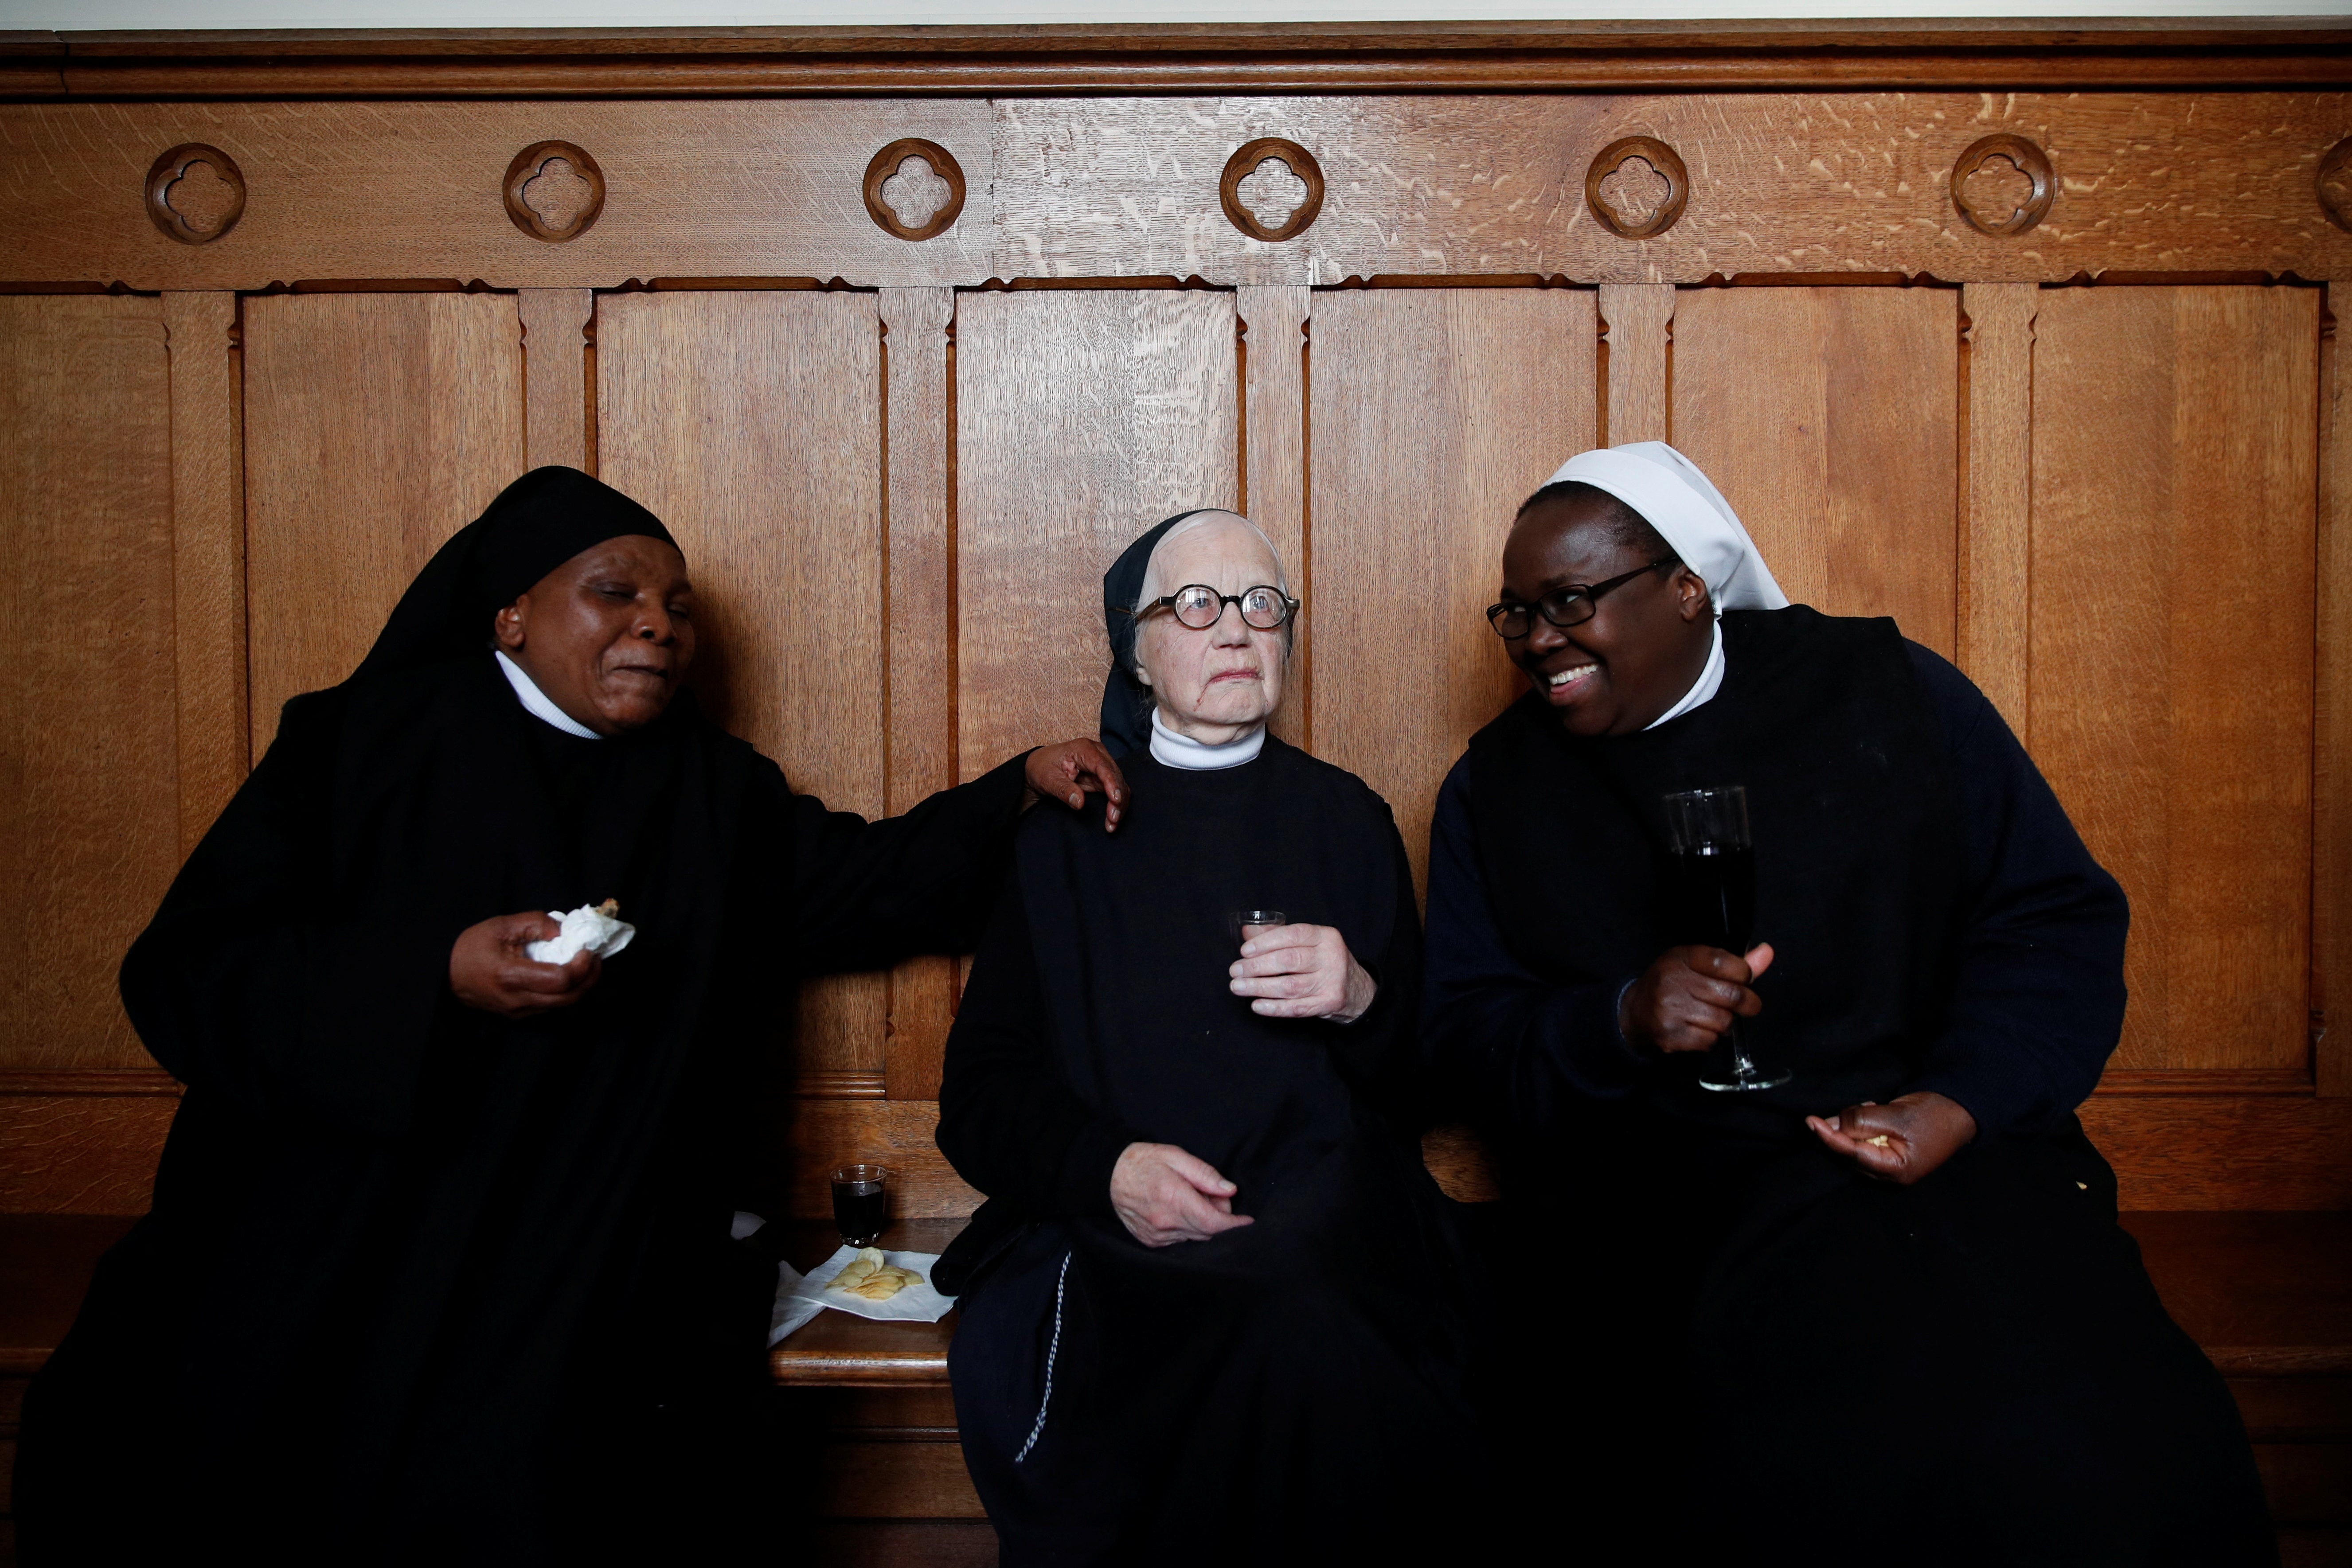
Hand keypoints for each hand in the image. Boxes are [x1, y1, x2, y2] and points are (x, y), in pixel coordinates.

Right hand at [449, 912, 601, 1017]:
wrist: (444, 974)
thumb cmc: (470, 947)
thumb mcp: (501, 925)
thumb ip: (536, 923)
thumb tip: (564, 930)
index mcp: (510, 976)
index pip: (560, 979)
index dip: (582, 966)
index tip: (587, 949)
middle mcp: (517, 1000)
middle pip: (568, 998)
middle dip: (590, 978)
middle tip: (595, 957)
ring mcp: (518, 1012)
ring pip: (562, 1005)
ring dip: (580, 986)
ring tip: (585, 964)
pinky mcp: (518, 1015)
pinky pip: (551, 1007)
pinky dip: (566, 992)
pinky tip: (567, 975)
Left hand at [1024, 739, 1128, 831]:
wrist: (1039, 768)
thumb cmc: (1042, 768)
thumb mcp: (1048, 779)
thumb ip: (1064, 790)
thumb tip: (1079, 803)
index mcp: (1084, 748)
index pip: (1103, 766)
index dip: (1112, 783)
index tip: (1115, 800)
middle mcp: (1098, 753)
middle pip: (1115, 776)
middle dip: (1118, 799)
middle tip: (1112, 820)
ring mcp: (1102, 764)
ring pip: (1119, 784)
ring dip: (1119, 804)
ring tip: (1112, 823)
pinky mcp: (1102, 776)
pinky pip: (1115, 790)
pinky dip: (1115, 804)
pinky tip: (1112, 818)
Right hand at [1109, 1142, 1254, 1247]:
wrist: (1109, 1175)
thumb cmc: (1144, 1162)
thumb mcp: (1176, 1157)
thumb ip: (1205, 1174)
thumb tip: (1229, 1190)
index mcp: (1174, 1199)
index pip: (1214, 1223)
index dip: (1234, 1224)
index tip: (1247, 1221)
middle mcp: (1166, 1222)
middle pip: (1207, 1231)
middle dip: (1218, 1217)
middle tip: (1213, 1195)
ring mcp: (1157, 1235)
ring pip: (1194, 1237)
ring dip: (1202, 1223)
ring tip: (1192, 1199)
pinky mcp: (1151, 1241)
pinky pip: (1180, 1240)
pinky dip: (1187, 1228)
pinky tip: (1179, 1210)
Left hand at [1228, 924, 1376, 1022]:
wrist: (1355, 989)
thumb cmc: (1324, 962)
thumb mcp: (1309, 943)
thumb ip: (1278, 936)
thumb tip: (1247, 933)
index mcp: (1326, 936)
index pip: (1293, 935)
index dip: (1266, 942)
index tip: (1244, 951)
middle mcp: (1331, 957)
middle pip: (1289, 960)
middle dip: (1257, 966)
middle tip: (1235, 971)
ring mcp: (1332, 981)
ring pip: (1290, 986)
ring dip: (1259, 987)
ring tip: (1238, 987)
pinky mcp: (1329, 1002)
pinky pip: (1297, 1008)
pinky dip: (1274, 1007)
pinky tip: (1257, 1005)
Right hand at [1620, 943, 1776, 1053]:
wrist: (1635, 1012)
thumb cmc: (1674, 983)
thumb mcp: (1698, 964)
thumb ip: (1736, 962)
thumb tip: (1768, 952)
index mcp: (1681, 957)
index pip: (1725, 962)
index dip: (1744, 973)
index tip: (1743, 979)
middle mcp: (1674, 981)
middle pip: (1732, 995)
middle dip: (1747, 1003)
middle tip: (1744, 1004)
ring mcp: (1671, 1009)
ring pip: (1724, 1022)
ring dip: (1726, 1022)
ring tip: (1713, 1016)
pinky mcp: (1671, 1035)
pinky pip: (1710, 1041)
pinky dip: (1712, 1039)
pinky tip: (1700, 1029)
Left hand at [1806, 1092, 1977, 1183]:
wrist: (1959, 1111)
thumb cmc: (1933, 1116)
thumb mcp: (1897, 1115)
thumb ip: (1864, 1121)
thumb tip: (1833, 1123)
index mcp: (1895, 1170)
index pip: (1852, 1154)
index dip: (1829, 1138)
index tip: (1811, 1122)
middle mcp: (1889, 1173)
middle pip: (1849, 1155)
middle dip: (1838, 1133)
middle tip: (1833, 1112)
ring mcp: (1889, 1164)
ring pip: (1854, 1148)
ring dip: (1852, 1127)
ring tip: (1868, 1107)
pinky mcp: (1889, 1153)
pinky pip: (1864, 1142)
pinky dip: (1862, 1126)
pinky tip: (1870, 1110)